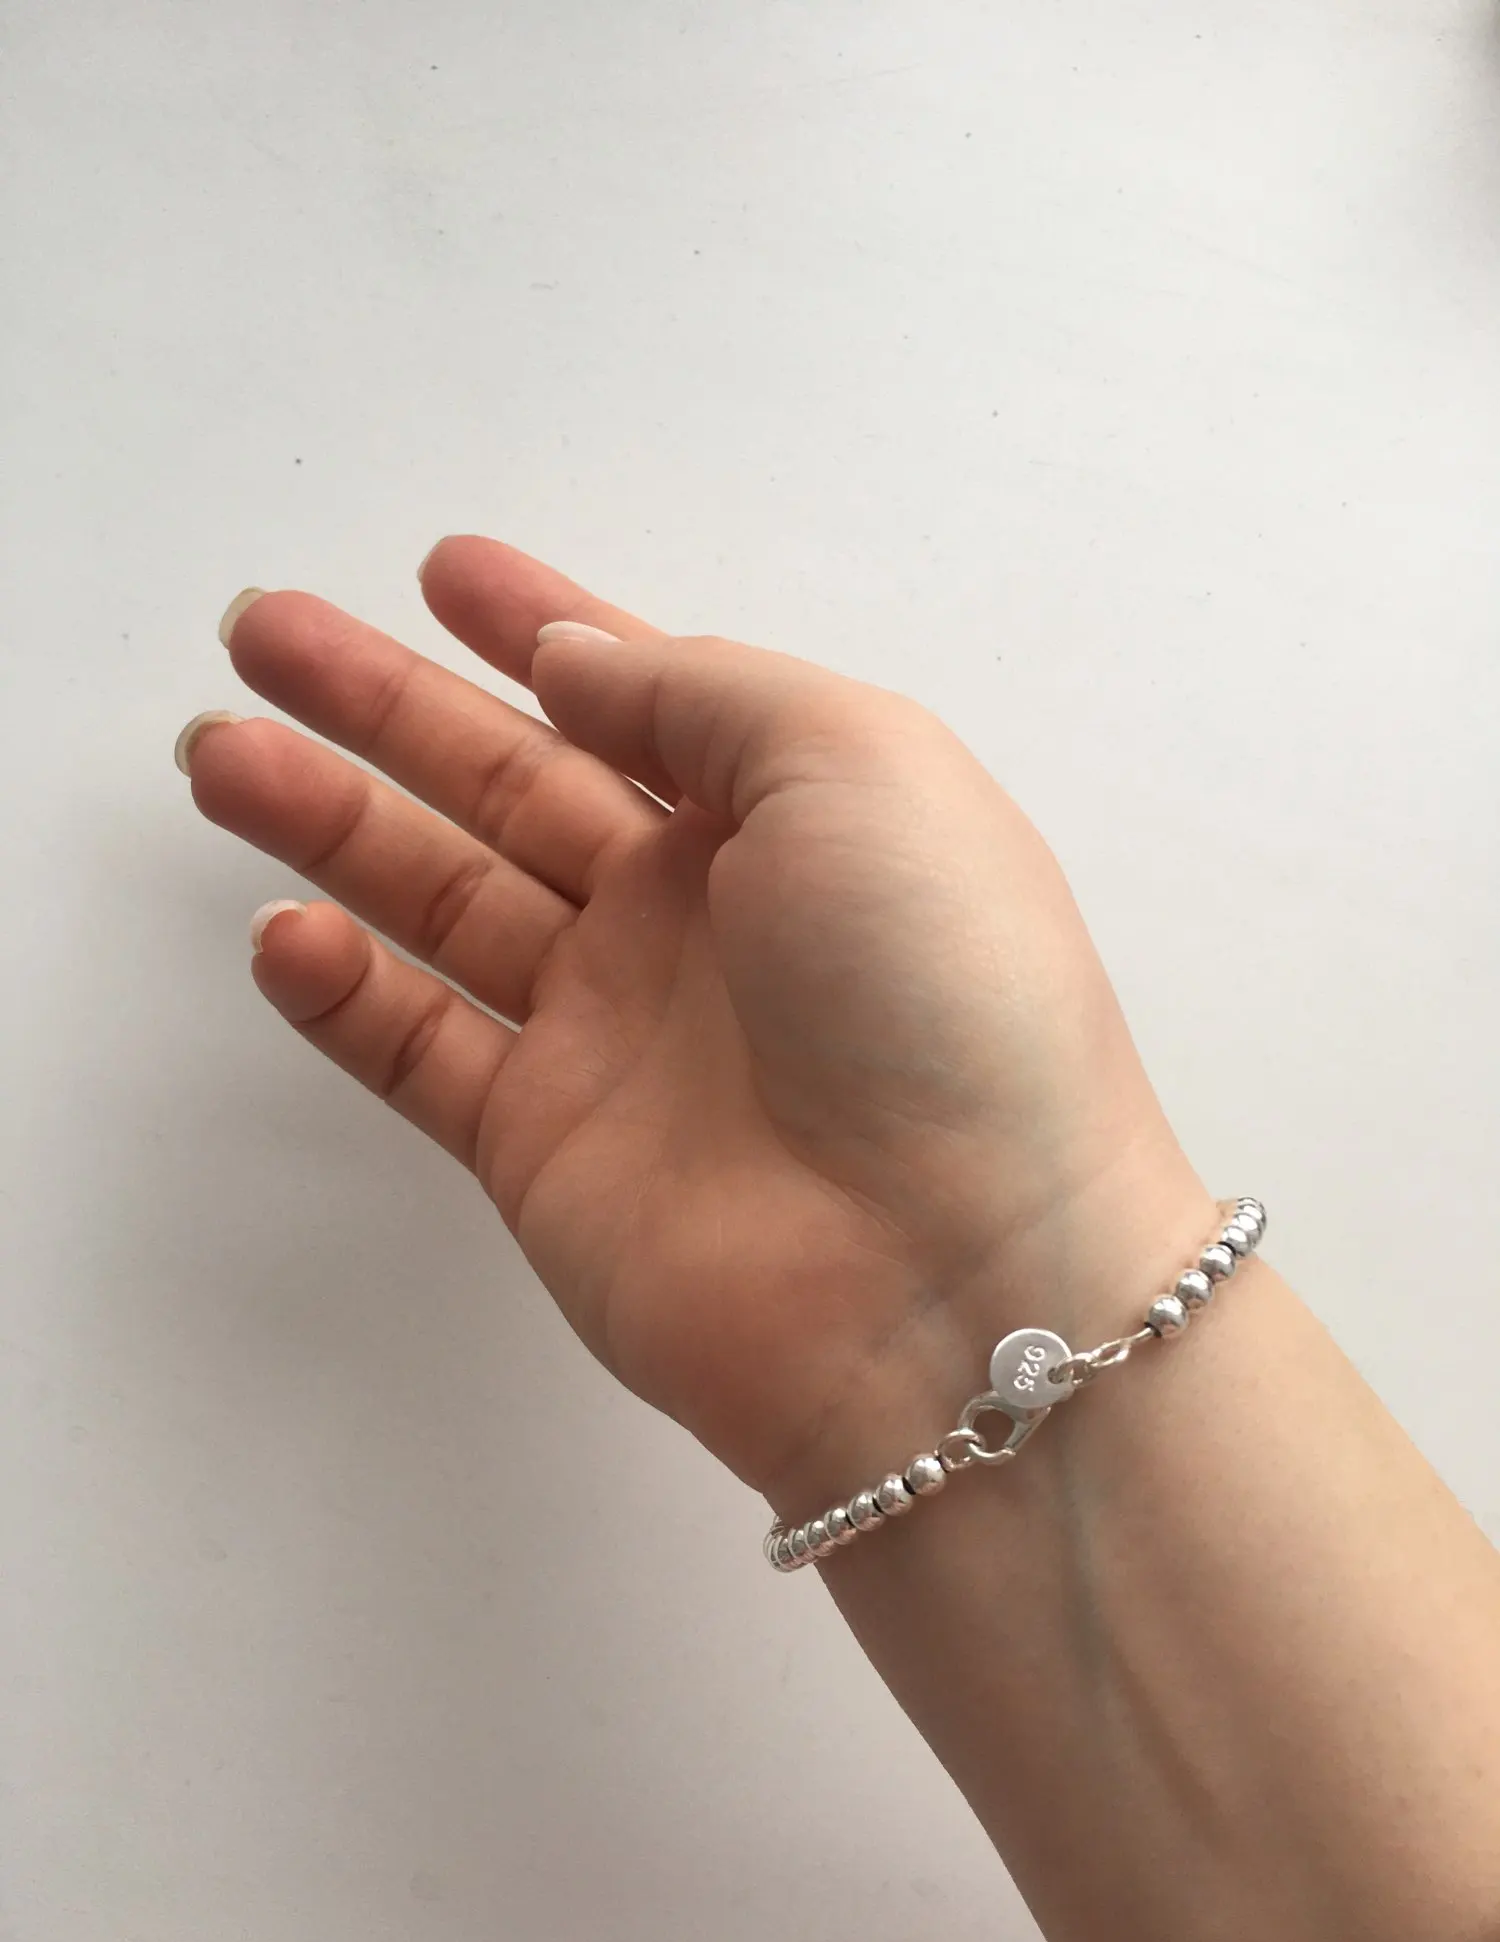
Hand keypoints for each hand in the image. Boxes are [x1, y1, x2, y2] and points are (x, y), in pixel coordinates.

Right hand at [182, 537, 1204, 1497]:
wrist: (954, 1277)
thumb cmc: (935, 989)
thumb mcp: (856, 764)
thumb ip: (700, 697)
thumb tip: (573, 662)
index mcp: (787, 815)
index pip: (637, 697)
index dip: (540, 628)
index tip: (440, 570)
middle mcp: (696, 918)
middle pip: (507, 784)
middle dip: (383, 705)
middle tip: (261, 630)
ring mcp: (615, 1036)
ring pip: (441, 901)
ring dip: (328, 824)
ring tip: (216, 748)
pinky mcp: (548, 1150)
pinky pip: (423, 1051)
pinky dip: (344, 995)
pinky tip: (282, 932)